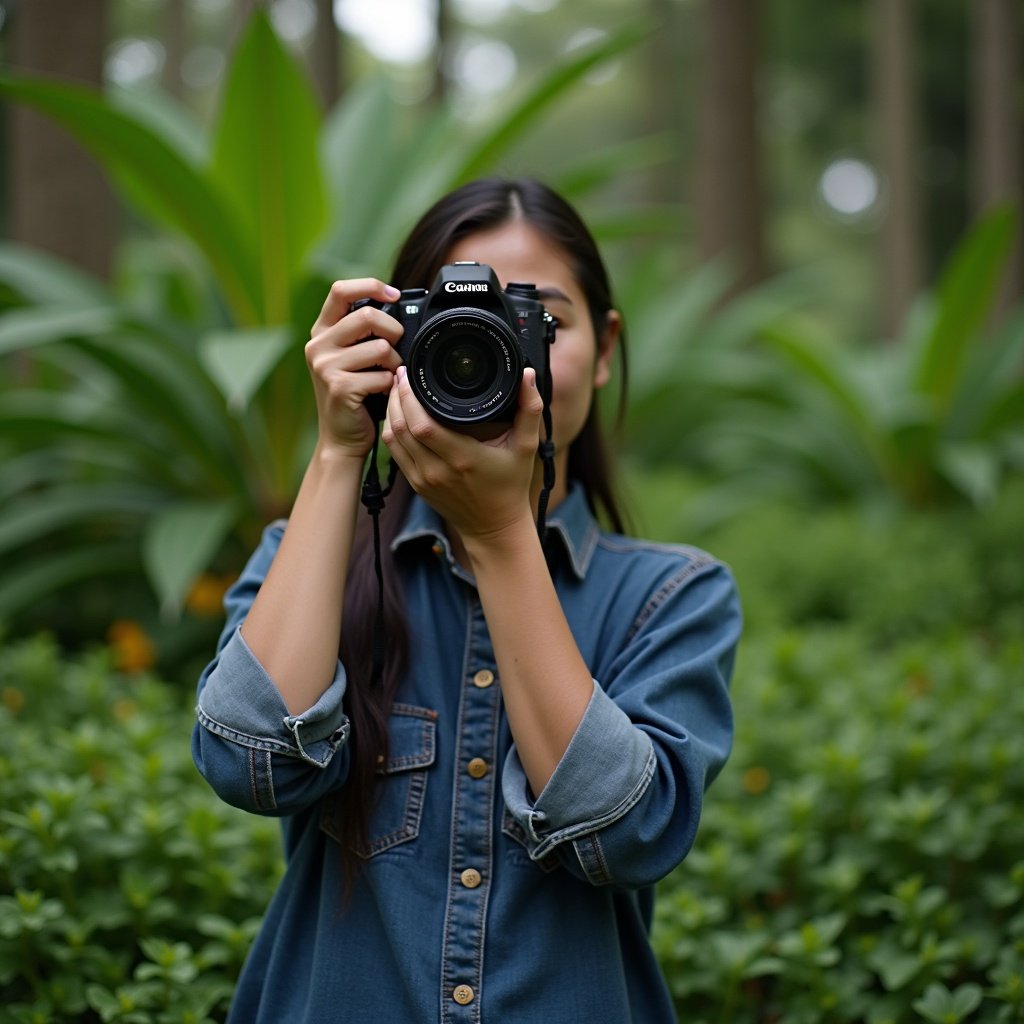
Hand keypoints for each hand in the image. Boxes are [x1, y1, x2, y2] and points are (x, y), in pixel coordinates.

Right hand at [305, 279, 404, 458]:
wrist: (342, 438)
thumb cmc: (356, 396)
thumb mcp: (353, 357)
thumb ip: (364, 333)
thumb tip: (397, 309)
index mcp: (322, 332)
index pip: (340, 290)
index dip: (371, 286)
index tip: (394, 295)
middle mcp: (318, 345)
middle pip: (369, 315)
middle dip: (394, 332)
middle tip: (396, 351)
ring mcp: (326, 366)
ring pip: (381, 348)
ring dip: (395, 364)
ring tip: (387, 378)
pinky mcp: (339, 387)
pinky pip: (382, 376)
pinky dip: (390, 387)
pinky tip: (381, 395)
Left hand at [382, 365, 544, 539]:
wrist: (494, 527)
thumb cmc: (511, 486)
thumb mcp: (527, 448)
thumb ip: (530, 410)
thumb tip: (527, 375)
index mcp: (463, 458)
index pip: (423, 424)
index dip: (411, 396)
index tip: (412, 374)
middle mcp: (437, 470)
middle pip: (402, 427)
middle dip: (397, 396)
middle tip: (401, 374)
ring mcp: (423, 480)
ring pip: (392, 439)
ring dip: (391, 411)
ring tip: (397, 389)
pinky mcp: (416, 485)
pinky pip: (394, 453)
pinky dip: (391, 430)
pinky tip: (397, 413)